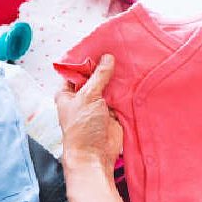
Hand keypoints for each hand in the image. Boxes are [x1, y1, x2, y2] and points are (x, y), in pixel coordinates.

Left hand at [56, 54, 122, 174]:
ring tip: (128, 60)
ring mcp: (98, 105)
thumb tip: (108, 58)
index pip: (76, 71)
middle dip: (105, 67)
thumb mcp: (88, 97)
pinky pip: (119, 97)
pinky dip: (125, 90)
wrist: (95, 155)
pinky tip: (133, 77)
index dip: (87, 59)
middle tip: (118, 50)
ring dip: (116, 78)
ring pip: (108, 87)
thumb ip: (99, 77)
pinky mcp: (112, 112)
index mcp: (68, 93)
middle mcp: (83, 97)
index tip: (101, 46)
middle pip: (94, 77)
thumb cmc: (82, 127)